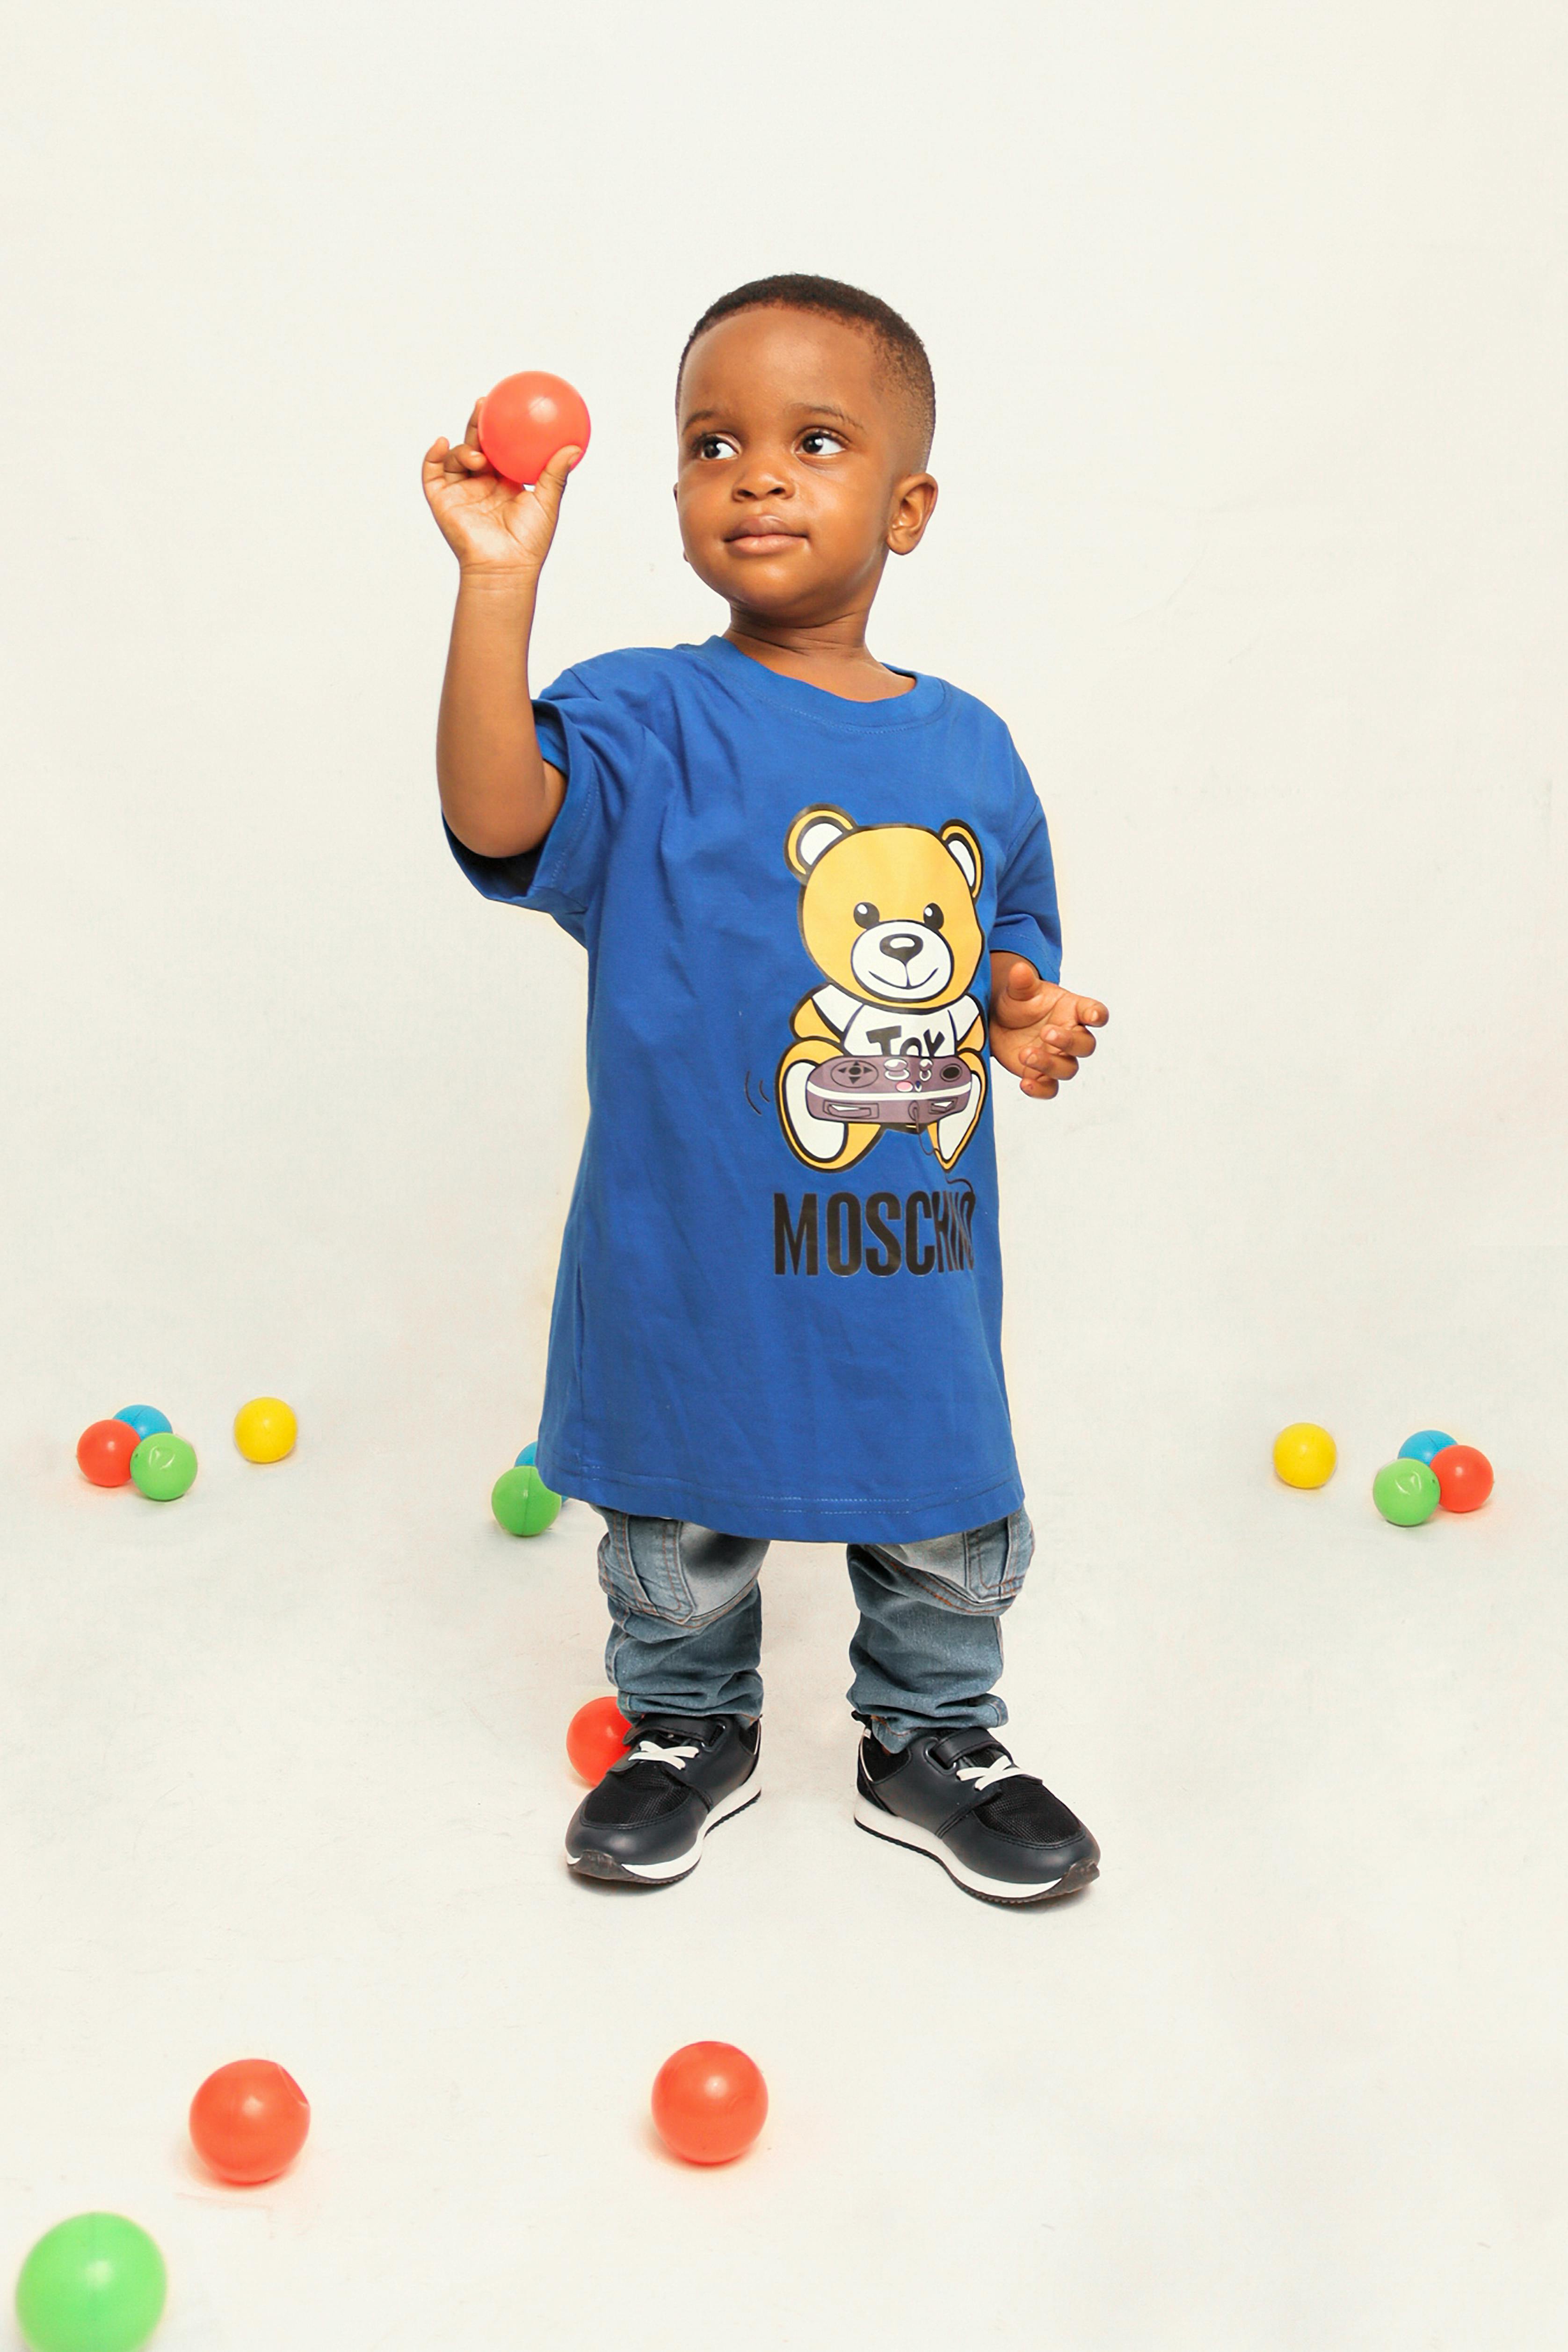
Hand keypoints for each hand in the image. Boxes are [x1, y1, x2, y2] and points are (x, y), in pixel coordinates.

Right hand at [422, 400, 580, 577]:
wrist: (506, 567)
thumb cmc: (529, 542)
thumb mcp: (547, 502)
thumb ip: (555, 473)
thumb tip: (575, 447)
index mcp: (504, 482)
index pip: (500, 448)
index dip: (500, 426)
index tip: (506, 404)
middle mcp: (482, 484)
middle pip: (476, 446)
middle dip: (478, 424)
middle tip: (484, 404)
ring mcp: (461, 492)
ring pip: (457, 458)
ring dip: (465, 450)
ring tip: (478, 456)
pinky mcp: (442, 501)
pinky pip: (432, 473)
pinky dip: (433, 456)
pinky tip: (442, 443)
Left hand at [988, 954, 1107, 1099]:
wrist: (998, 1022)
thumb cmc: (1018, 1003)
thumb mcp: (1018, 990)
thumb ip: (1022, 982)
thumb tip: (1018, 969)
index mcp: (1073, 1010)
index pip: (1094, 1012)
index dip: (1097, 1014)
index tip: (1093, 1015)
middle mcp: (1071, 1036)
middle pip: (1085, 1045)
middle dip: (1068, 1041)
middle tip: (1046, 1033)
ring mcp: (1058, 1058)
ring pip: (1068, 1069)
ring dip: (1049, 1064)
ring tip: (1025, 1053)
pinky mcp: (1042, 1075)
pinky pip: (1050, 1089)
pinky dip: (1040, 1090)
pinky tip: (1024, 1084)